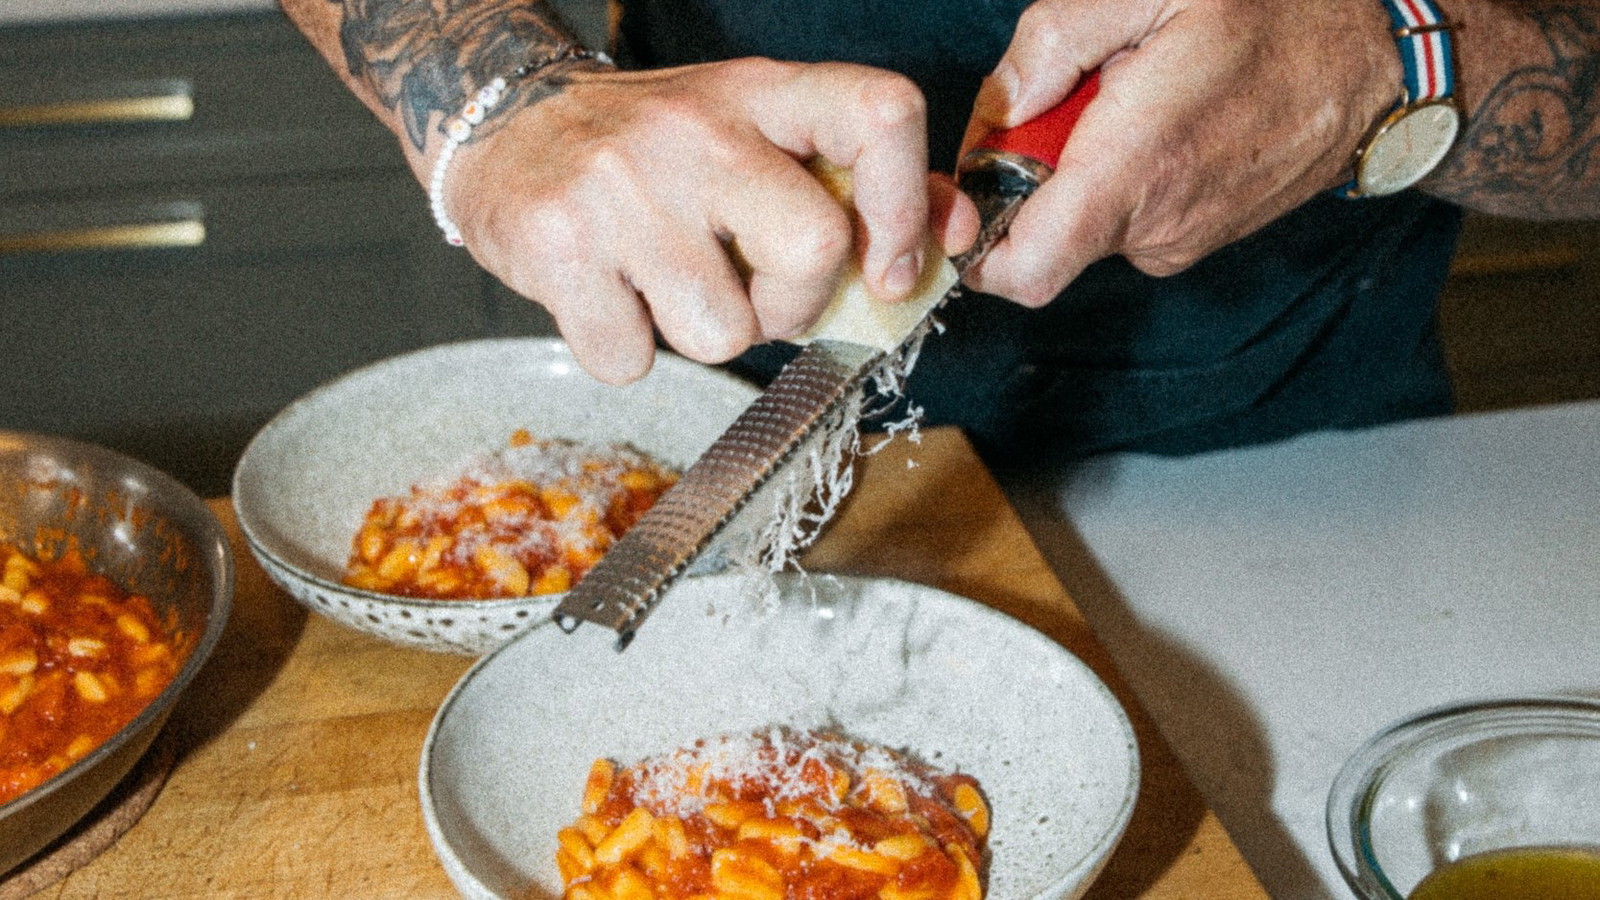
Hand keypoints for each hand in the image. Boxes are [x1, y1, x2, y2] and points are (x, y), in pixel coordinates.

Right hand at [441, 58, 976, 382]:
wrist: (505, 123)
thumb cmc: (652, 147)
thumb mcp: (756, 133)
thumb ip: (856, 182)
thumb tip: (955, 235)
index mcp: (761, 95)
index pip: (880, 114)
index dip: (907, 208)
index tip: (889, 268)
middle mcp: (697, 132)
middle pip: (815, 248)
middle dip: (796, 306)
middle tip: (755, 294)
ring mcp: (622, 189)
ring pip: (723, 333)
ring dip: (703, 333)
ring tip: (664, 284)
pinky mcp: (558, 249)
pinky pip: (632, 359)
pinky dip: (626, 350)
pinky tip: (609, 297)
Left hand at [957, 0, 1402, 305]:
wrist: (1378, 61)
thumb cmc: (1275, 14)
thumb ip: (1054, 40)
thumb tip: (997, 103)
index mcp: (1133, 170)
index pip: (1020, 269)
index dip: (975, 247)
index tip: (972, 189)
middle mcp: (1155, 226)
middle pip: (1039, 236)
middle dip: (1029, 174)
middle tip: (1072, 98)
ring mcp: (1179, 242)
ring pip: (1082, 224)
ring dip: (1077, 169)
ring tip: (1129, 99)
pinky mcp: (1196, 240)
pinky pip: (1124, 218)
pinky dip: (1116, 175)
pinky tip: (1157, 120)